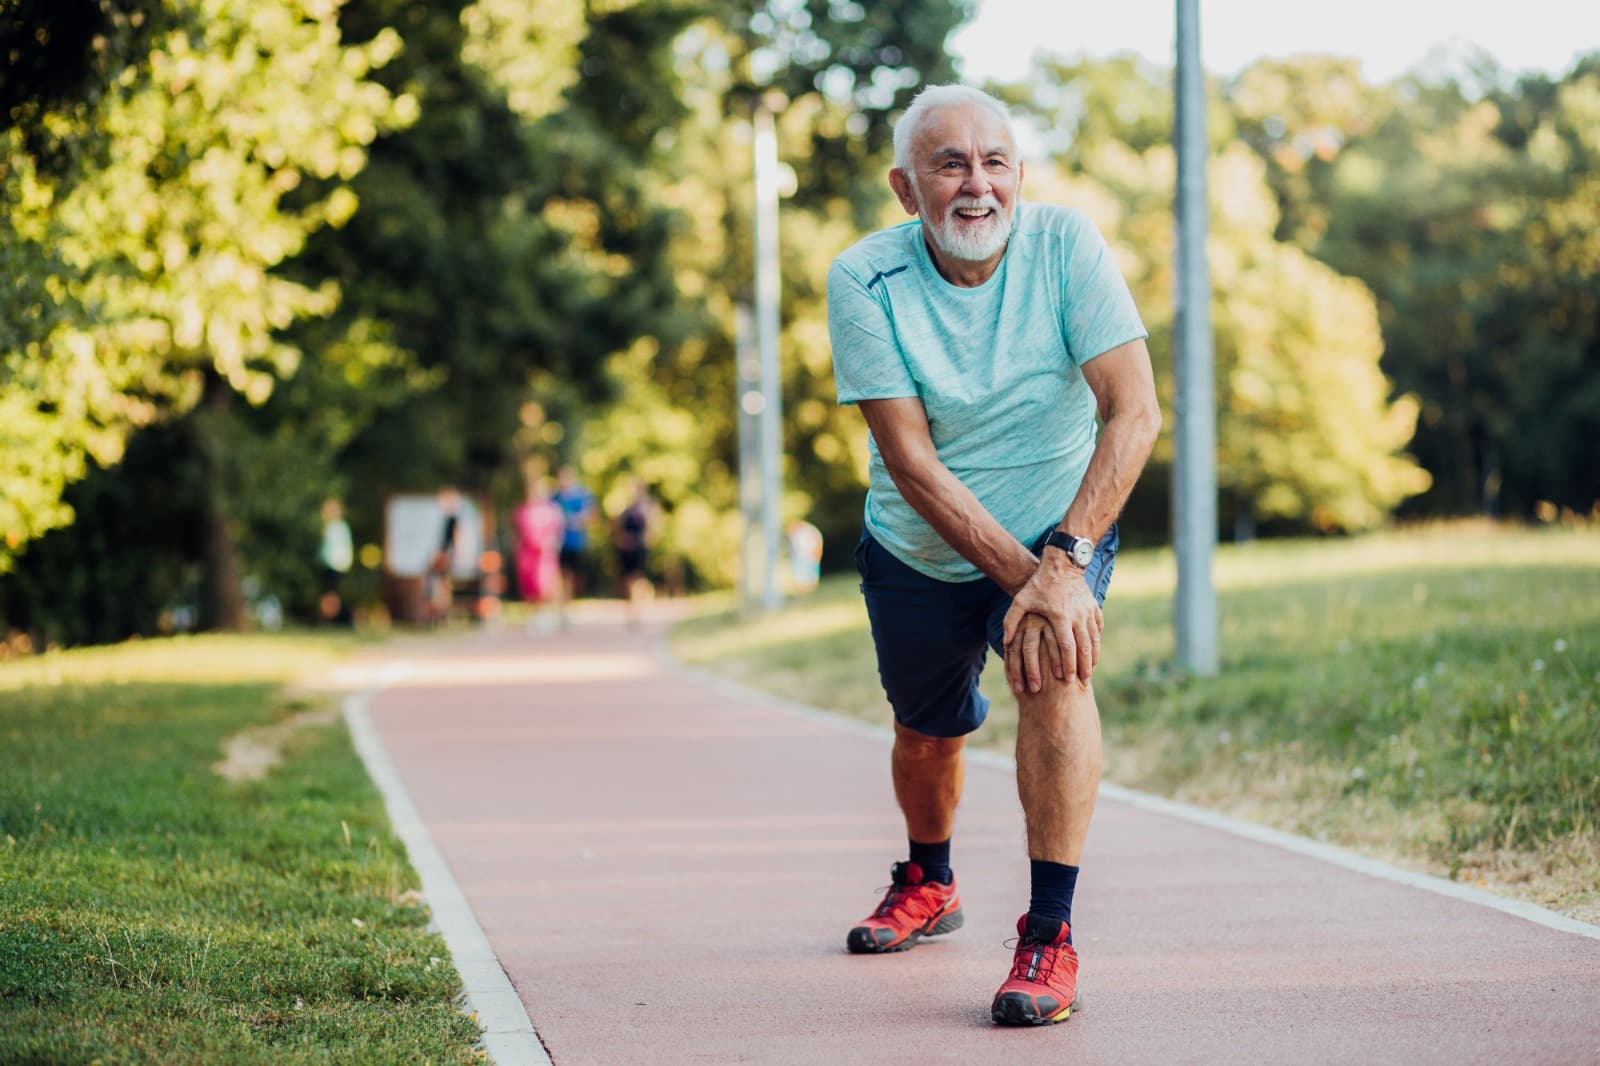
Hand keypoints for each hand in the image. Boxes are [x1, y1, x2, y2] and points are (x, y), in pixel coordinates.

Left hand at [1002, 564, 1102, 692]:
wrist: (1062, 563)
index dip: (1068, 664)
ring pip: (1094, 640)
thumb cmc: (1038, 584)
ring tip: (1088, 671)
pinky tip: (1093, 652)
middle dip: (1083, 666)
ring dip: (1092, 657)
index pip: (1066, 646)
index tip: (1067, 679)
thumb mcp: (1021, 600)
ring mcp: (1088, 611)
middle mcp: (1077, 615)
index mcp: (1060, 616)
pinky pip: (1098, 628)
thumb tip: (1005, 642)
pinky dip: (1096, 642)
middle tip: (1082, 682)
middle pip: (1084, 647)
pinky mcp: (1094, 607)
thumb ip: (1011, 621)